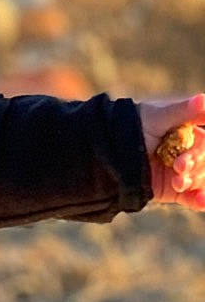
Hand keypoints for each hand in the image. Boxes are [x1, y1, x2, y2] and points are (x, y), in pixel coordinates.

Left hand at [139, 94, 204, 208]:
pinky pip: (191, 197)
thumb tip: (204, 100)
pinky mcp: (172, 190)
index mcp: (190, 132)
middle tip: (179, 166)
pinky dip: (199, 201)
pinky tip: (201, 202)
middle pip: (204, 162)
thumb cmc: (133, 126)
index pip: (204, 142)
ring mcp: (181, 172)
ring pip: (200, 180)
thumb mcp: (158, 116)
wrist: (107, 153)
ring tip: (177, 183)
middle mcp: (188, 152)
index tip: (187, 156)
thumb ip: (184, 111)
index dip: (200, 150)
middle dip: (194, 164)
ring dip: (193, 182)